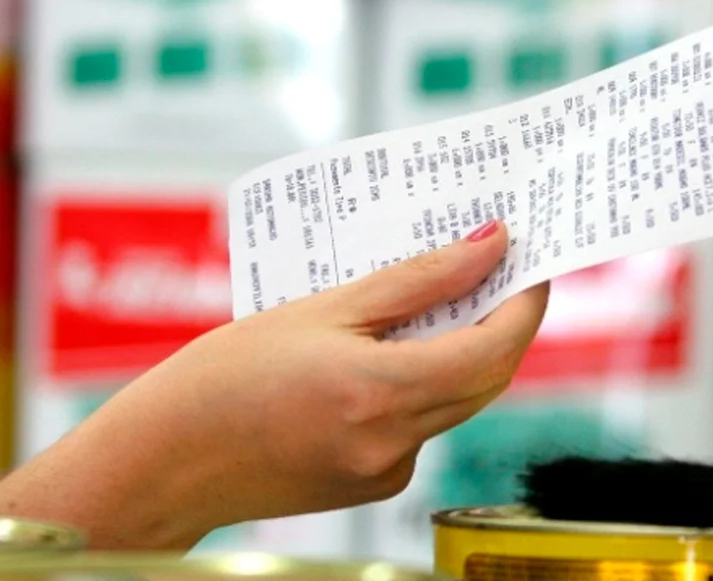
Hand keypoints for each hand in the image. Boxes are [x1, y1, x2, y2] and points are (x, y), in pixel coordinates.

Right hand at [0, 219, 548, 548]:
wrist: (163, 462)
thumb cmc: (221, 379)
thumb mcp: (321, 308)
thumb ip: (415, 279)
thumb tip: (487, 246)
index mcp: (381, 393)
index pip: (495, 348)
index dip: (525, 303)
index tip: (533, 262)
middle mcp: (395, 442)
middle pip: (487, 377)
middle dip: (502, 321)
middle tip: (496, 269)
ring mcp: (387, 470)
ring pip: (458, 401)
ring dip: (463, 350)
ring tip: (439, 299)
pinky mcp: (374, 483)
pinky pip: (423, 424)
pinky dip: (423, 382)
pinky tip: (390, 351)